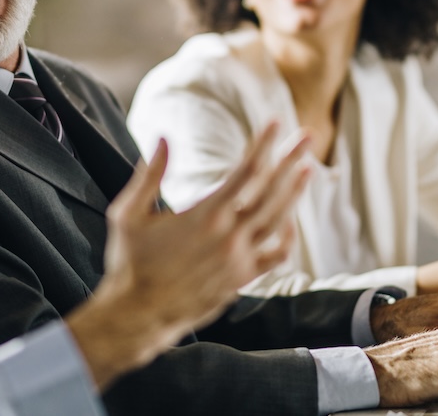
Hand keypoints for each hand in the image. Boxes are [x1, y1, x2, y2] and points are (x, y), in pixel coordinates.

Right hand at [66, 122, 311, 389]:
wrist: (138, 314)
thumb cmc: (129, 261)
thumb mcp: (129, 214)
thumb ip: (149, 175)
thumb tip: (163, 139)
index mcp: (205, 216)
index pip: (246, 171)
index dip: (263, 144)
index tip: (276, 123)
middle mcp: (229, 237)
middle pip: (271, 190)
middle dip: (291, 160)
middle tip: (308, 136)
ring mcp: (239, 260)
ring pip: (279, 220)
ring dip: (295, 192)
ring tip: (308, 169)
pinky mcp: (241, 279)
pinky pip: (276, 256)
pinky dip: (286, 237)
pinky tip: (287, 220)